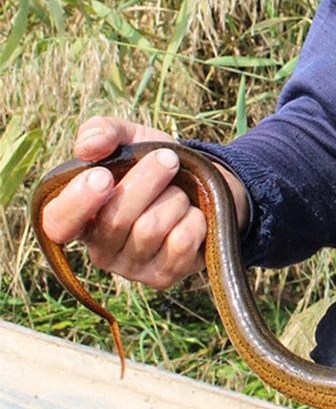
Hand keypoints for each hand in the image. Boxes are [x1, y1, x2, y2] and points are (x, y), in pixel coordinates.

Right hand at [40, 116, 248, 288]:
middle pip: (116, 219)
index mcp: (81, 215)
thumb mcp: (130, 138)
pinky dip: (193, 219)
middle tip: (168, 159)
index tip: (104, 176)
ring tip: (179, 193)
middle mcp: (100, 248)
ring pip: (151, 229)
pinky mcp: (163, 277)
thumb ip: (103, 131)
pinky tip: (192, 215)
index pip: (58, 223)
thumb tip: (89, 147)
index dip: (78, 203)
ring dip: (174, 199)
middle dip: (148, 180)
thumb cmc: (155, 162)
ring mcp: (131, 267)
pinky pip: (181, 242)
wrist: (205, 184)